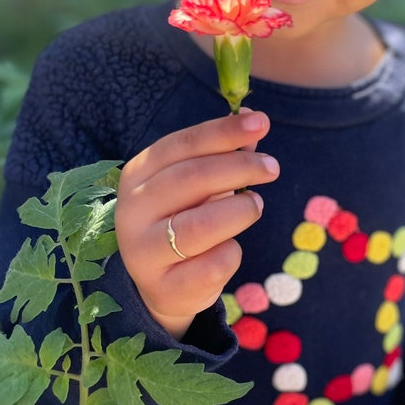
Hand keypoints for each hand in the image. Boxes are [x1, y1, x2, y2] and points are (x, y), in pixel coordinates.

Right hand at [114, 109, 278, 338]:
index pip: (181, 145)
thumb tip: (251, 116)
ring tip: (255, 205)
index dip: (223, 132)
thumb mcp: (197, 183)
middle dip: (239, 167)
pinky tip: (230, 247)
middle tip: (272, 167)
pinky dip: (232, 252)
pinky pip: (213, 265)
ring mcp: (144, 253)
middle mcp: (132, 211)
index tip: (261, 122)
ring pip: (200, 226)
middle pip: (190, 179)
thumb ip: (223, 152)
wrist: (163, 284)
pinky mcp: (165, 288)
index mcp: (138, 175)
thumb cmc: (185, 218)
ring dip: (240, 210)